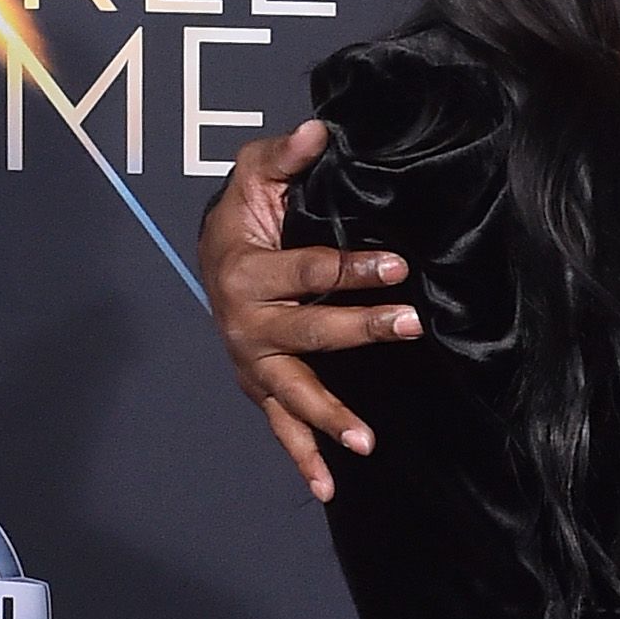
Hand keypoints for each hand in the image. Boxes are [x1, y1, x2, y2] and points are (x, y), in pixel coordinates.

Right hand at [201, 118, 420, 503]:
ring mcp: (252, 361)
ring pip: (293, 390)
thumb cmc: (244, 218)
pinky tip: (330, 488)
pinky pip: (280, 427)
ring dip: (329, 415)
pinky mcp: (260, 387)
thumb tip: (321, 130)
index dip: (355, 267)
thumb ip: (285, 156)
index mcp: (246, 267)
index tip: (401, 266)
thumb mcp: (256, 177)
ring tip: (366, 440)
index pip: (310, 269)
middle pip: (309, 329)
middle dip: (359, 327)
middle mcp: (245, 320)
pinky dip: (303, 458)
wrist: (210, 260)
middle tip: (409, 326)